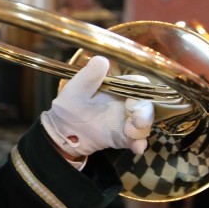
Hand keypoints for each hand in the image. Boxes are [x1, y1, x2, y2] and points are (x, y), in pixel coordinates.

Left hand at [40, 56, 154, 156]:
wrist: (62, 130)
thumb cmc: (69, 105)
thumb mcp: (75, 89)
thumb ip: (89, 76)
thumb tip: (102, 59)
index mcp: (117, 87)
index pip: (138, 84)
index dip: (141, 91)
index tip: (133, 102)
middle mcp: (126, 103)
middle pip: (146, 105)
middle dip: (145, 113)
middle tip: (138, 122)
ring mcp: (126, 121)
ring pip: (144, 123)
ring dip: (142, 129)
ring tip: (130, 134)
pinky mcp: (124, 137)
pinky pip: (137, 140)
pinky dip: (140, 144)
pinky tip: (137, 148)